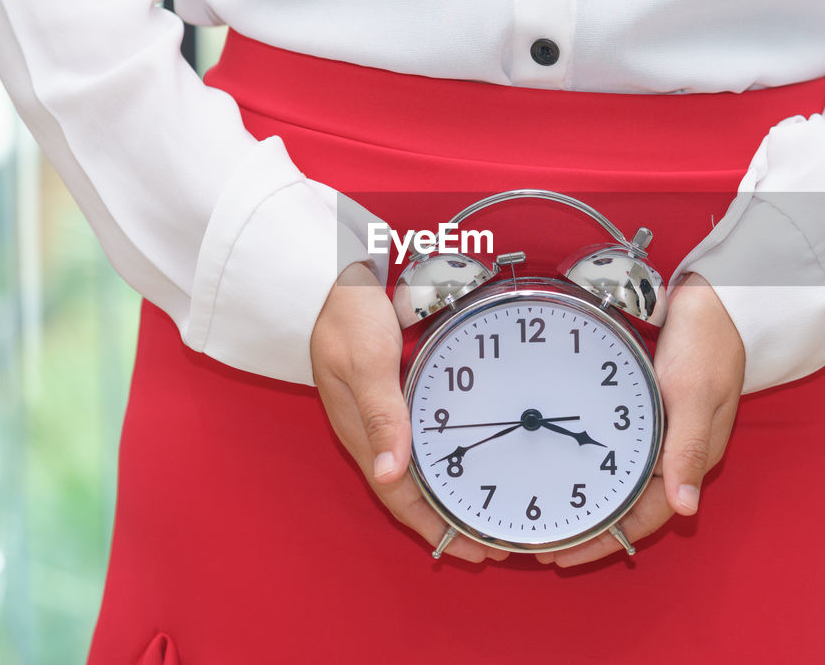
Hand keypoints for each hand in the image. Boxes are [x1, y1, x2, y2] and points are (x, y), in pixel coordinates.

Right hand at [310, 262, 508, 562]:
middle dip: (448, 522)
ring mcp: (383, 413)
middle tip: (492, 541)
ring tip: (485, 510)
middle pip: (412, 493)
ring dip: (448, 494)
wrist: (332, 274)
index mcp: (364, 434)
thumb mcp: (367, 361)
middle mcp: (373, 431)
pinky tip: (464, 459)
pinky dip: (444, 459)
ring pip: (417, 469)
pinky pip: (420, 438)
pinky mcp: (393, 393)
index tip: (474, 551)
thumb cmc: (346, 314)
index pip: (401, 499)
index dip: (436, 530)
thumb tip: (391, 475)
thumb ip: (383, 414)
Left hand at [538, 272, 745, 566]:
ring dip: (586, 497)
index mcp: (689, 457)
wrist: (713, 299)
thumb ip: (687, 449)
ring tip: (547, 509)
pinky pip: (613, 447)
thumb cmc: (707, 343)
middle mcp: (672, 451)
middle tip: (542, 540)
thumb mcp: (694, 394)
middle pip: (627, 506)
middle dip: (588, 527)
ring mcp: (658, 431)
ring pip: (618, 479)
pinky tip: (561, 461)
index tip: (564, 555)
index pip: (643, 518)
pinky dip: (587, 461)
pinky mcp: (645, 409)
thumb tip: (686, 509)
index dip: (604, 540)